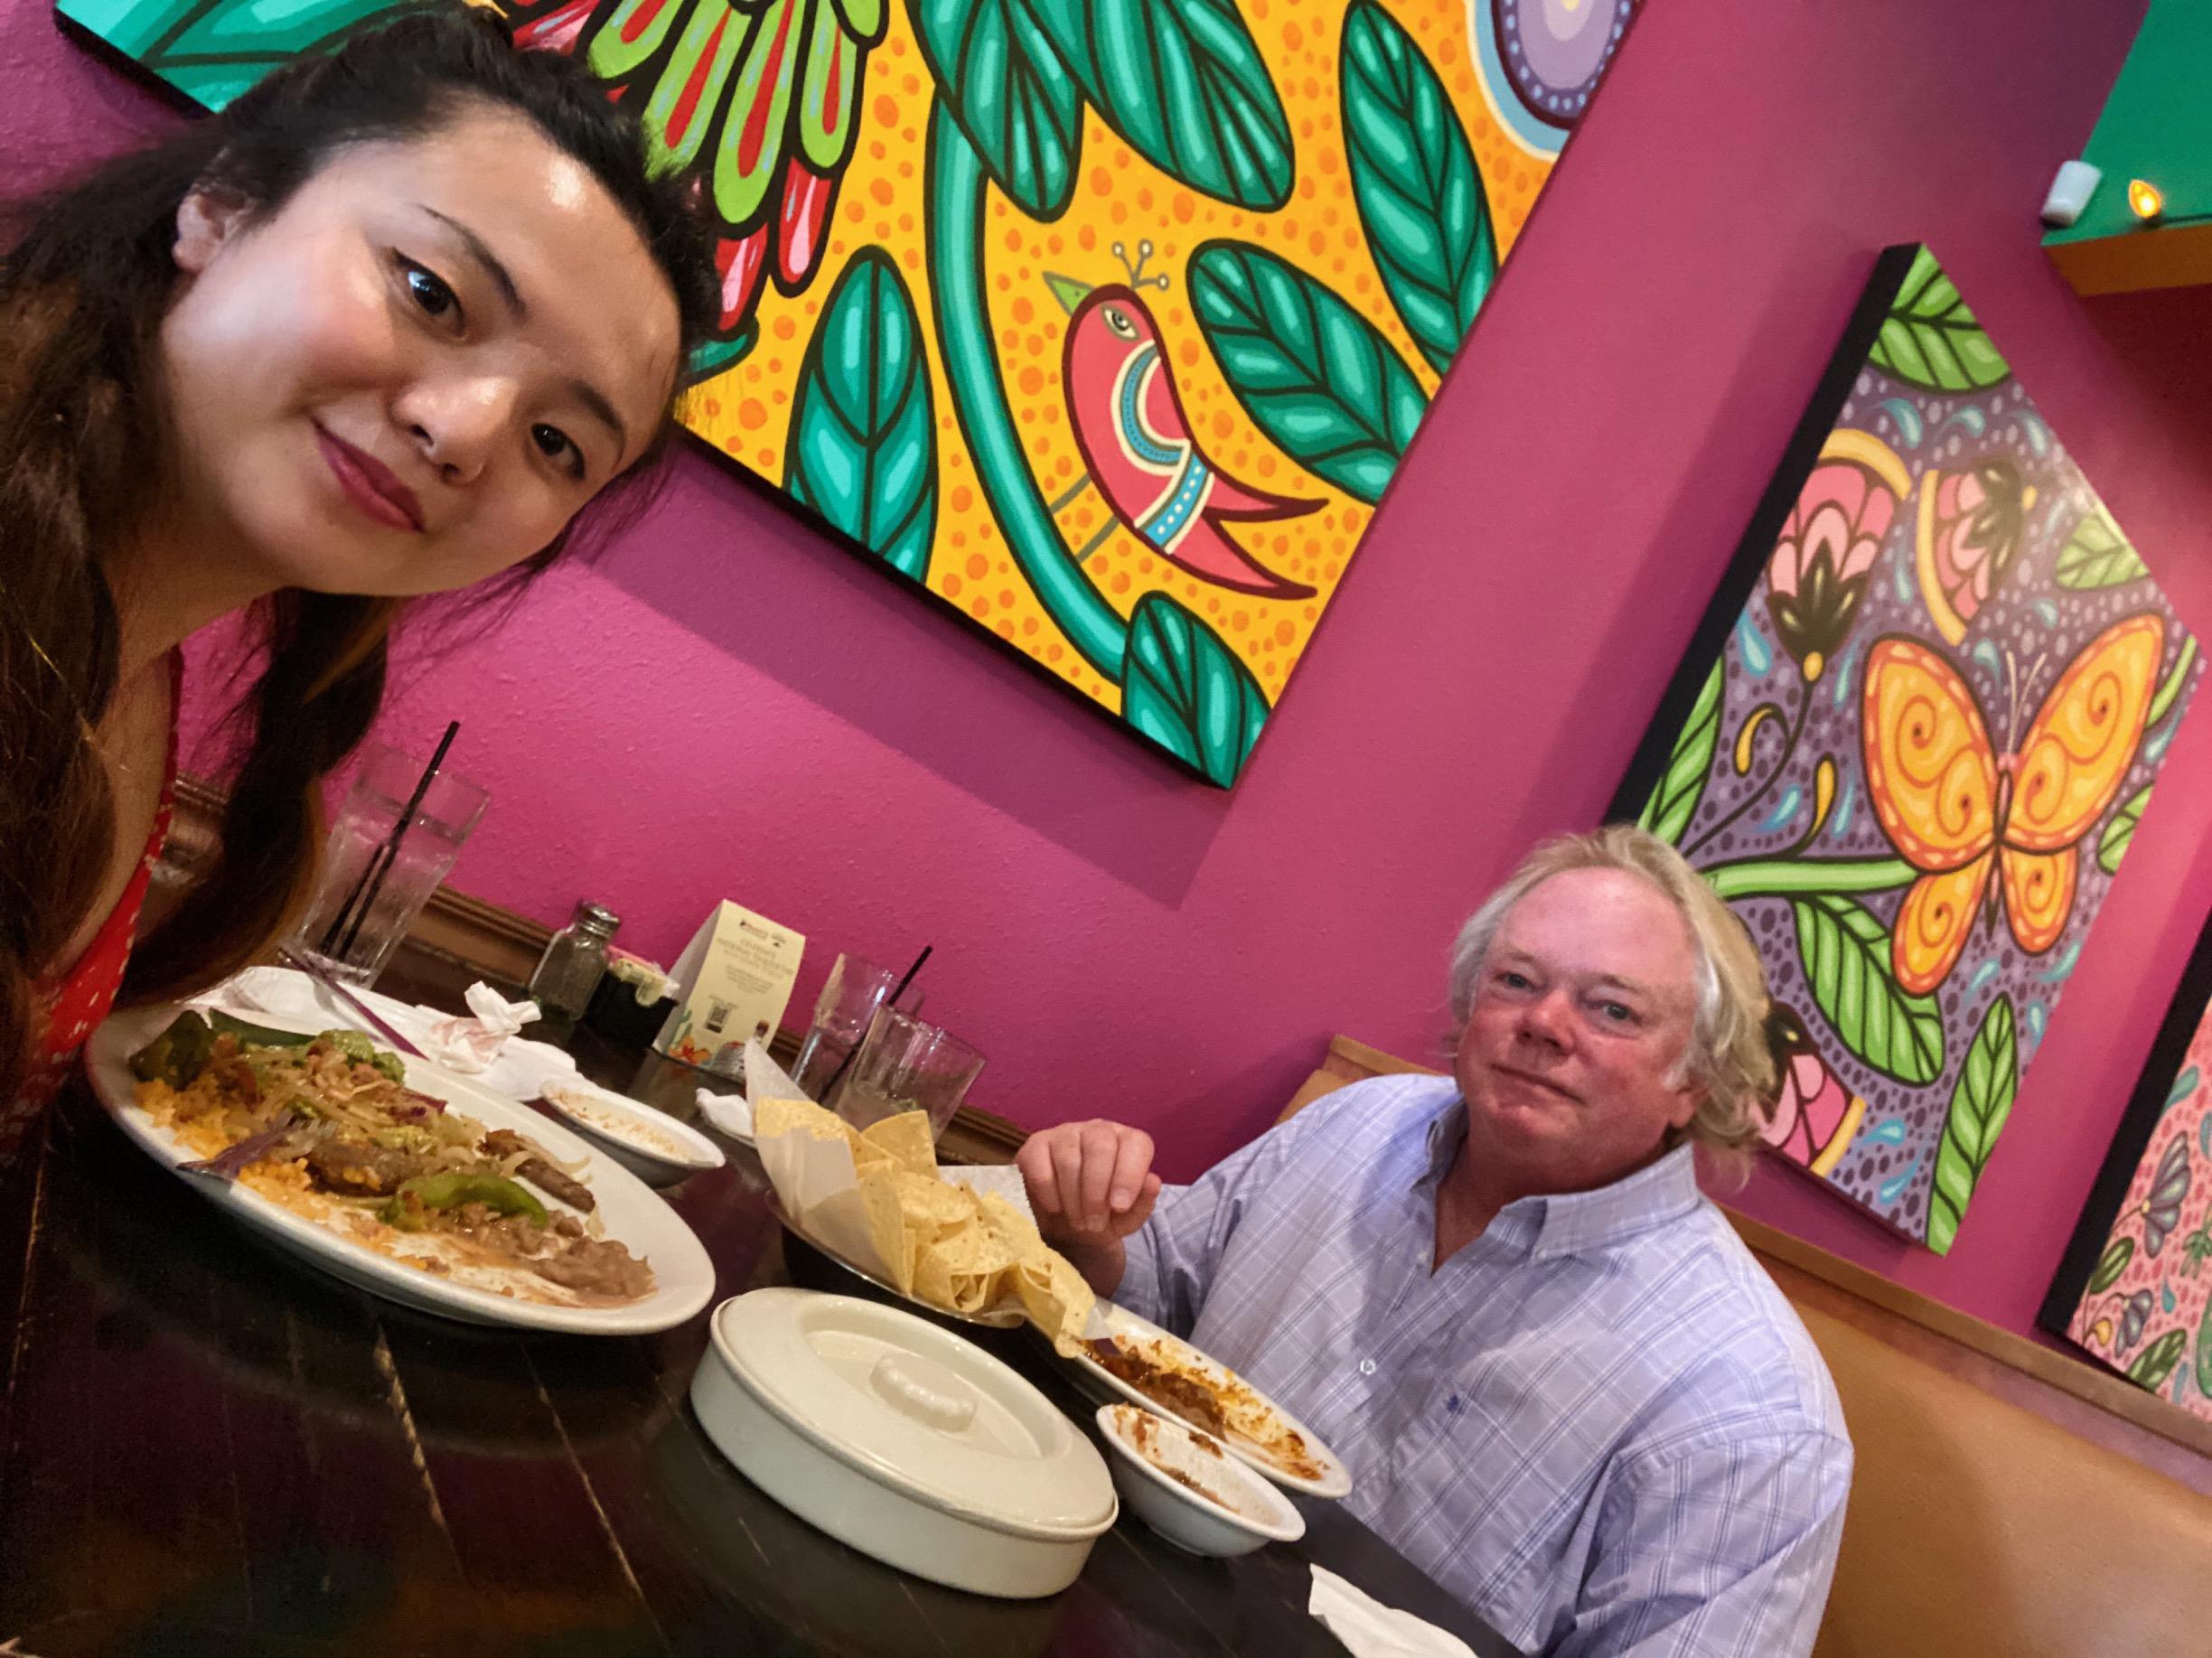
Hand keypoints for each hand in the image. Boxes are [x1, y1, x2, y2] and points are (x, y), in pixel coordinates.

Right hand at [1016, 1120, 1160, 1291]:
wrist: (1070, 1226)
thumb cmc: (1106, 1216)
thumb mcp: (1128, 1218)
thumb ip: (1144, 1202)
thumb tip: (1152, 1182)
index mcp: (1128, 1141)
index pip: (1135, 1144)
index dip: (1128, 1176)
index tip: (1119, 1207)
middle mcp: (1098, 1129)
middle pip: (1099, 1148)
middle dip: (1096, 1193)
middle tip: (1094, 1223)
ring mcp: (1065, 1132)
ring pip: (1069, 1158)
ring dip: (1073, 1198)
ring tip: (1078, 1221)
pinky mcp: (1036, 1143)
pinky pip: (1039, 1163)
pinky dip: (1048, 1192)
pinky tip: (1056, 1207)